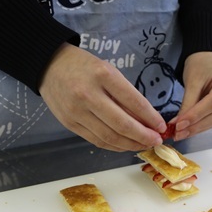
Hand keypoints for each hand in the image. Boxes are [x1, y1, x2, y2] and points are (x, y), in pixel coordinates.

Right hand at [39, 43, 165, 151]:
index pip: (133, 102)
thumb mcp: (108, 71)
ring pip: (109, 137)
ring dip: (130, 144)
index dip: (150, 118)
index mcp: (103, 75)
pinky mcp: (69, 123)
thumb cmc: (85, 67)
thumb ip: (125, 95)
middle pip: (122, 124)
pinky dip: (114, 146)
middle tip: (157, 141)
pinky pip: (96, 140)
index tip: (162, 126)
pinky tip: (126, 145)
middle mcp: (88, 94)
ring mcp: (77, 111)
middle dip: (143, 136)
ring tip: (144, 145)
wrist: (49, 65)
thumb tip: (146, 121)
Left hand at [172, 52, 211, 139]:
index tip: (180, 125)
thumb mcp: (192, 80)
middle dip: (198, 126)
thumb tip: (178, 124)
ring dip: (201, 128)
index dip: (196, 115)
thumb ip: (187, 103)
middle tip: (180, 133)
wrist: (210, 58)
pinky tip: (192, 128)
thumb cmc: (202, 64)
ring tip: (183, 132)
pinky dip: (205, 124)